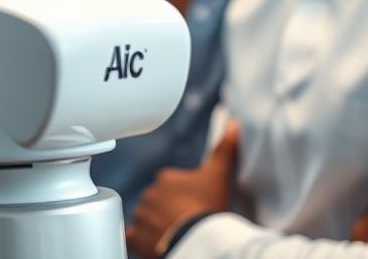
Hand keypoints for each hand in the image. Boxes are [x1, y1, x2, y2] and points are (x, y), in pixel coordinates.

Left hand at [127, 121, 238, 258]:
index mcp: (165, 178)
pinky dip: (140, 239)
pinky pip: (133, 236)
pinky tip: (151, 241)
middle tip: (185, 219)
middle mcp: (149, 194)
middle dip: (168, 208)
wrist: (193, 237)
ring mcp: (141, 215)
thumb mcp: (219, 175)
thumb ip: (225, 149)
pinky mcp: (136, 236)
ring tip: (174, 232)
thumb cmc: (206, 205)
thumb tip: (234, 124)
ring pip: (146, 217)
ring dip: (156, 223)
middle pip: (157, 200)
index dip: (183, 194)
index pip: (170, 182)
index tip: (194, 203)